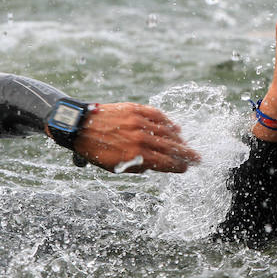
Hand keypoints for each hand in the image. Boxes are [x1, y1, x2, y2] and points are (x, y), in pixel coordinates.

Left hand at [69, 103, 200, 172]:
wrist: (78, 125)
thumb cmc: (94, 150)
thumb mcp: (114, 166)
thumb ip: (138, 166)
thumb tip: (156, 165)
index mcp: (134, 155)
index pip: (165, 162)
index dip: (178, 166)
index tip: (186, 168)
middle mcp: (139, 138)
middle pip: (171, 147)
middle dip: (187, 154)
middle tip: (198, 158)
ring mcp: (138, 122)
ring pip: (167, 132)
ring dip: (179, 140)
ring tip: (186, 145)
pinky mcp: (135, 109)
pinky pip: (158, 116)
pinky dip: (169, 122)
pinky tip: (175, 128)